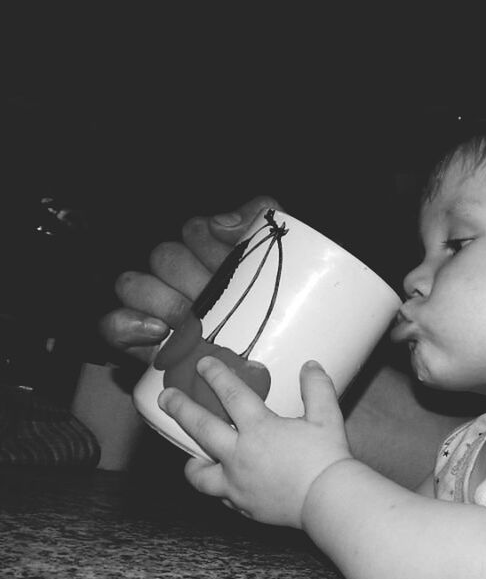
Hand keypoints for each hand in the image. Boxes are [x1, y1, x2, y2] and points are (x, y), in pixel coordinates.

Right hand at [99, 195, 282, 362]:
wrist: (279, 360)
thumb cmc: (279, 306)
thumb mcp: (277, 256)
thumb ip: (259, 218)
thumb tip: (222, 224)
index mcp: (209, 252)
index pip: (195, 232)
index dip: (209, 246)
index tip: (228, 267)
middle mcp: (180, 275)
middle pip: (165, 258)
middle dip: (191, 279)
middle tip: (214, 301)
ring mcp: (156, 306)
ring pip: (132, 284)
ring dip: (163, 301)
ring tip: (189, 321)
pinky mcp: (140, 339)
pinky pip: (112, 325)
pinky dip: (127, 325)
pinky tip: (156, 331)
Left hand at [158, 356, 352, 527]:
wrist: (329, 502)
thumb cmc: (327, 459)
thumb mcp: (327, 417)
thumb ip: (317, 388)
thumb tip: (311, 366)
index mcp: (259, 429)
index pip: (230, 394)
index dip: (215, 375)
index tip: (203, 364)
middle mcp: (240, 455)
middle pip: (201, 428)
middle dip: (180, 409)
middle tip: (166, 398)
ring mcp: (238, 484)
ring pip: (200, 474)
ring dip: (192, 463)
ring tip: (191, 459)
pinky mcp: (244, 506)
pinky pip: (222, 496)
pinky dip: (220, 488)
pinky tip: (227, 484)